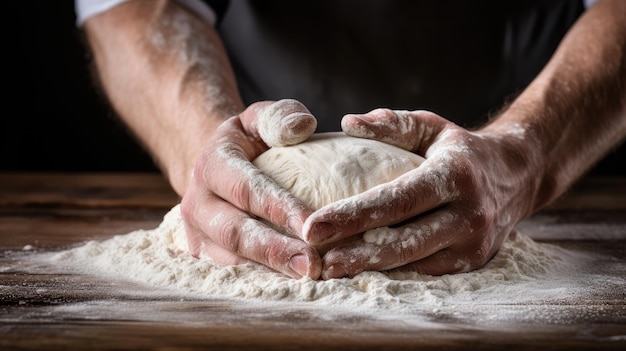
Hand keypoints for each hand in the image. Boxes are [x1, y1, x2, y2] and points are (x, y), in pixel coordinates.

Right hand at [180, 99, 321, 278]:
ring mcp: (196, 234)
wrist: (216, 170)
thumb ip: (280, 116)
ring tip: (307, 280)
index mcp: (211, 166)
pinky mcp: (204, 256)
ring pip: (231, 260)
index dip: (278, 207)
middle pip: (235, 232)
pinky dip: (264, 282)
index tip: (312, 223)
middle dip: (274, 251)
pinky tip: (294, 287)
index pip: (246, 189)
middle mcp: (197, 203)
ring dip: (270, 273)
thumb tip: (304, 125)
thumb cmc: (249, 143)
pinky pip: (233, 274)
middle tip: (311, 266)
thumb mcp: (259, 119)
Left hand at [304, 108, 537, 278]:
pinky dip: (394, 275)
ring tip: (330, 272)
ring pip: (415, 264)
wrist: (516, 176)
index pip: (396, 200)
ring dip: (371, 270)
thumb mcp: (431, 126)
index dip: (352, 216)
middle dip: (356, 254)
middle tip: (316, 262)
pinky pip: (427, 272)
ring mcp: (475, 243)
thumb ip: (391, 124)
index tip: (312, 227)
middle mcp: (470, 213)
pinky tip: (363, 274)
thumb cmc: (459, 149)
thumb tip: (347, 123)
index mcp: (455, 174)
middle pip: (404, 242)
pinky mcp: (475, 262)